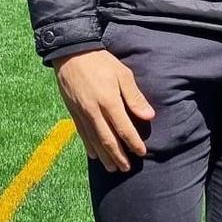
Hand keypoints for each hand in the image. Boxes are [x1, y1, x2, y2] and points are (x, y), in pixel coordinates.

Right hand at [53, 49, 154, 172]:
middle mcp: (94, 111)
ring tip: (112, 168)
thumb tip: (149, 116)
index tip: (141, 152)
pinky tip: (94, 155)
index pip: (124, 128)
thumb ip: (135, 97)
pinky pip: (82, 134)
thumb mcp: (122, 74)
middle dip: (118, 156)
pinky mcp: (73, 112)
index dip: (133, 143)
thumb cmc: (101, 62)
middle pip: (108, 140)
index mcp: (108, 101)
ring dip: (104, 156)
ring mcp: (81, 113)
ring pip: (94, 140)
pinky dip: (89, 146)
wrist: (71, 53)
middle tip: (127, 169)